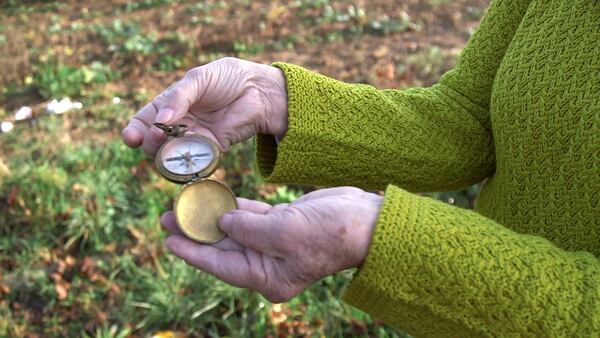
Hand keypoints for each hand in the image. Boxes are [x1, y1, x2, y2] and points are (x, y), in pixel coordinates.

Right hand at [122, 57, 287, 155]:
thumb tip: (161, 120)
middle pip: (154, 142)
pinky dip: (192, 159)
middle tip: (157, 136)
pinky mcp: (214, 148)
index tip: (131, 138)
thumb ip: (179, 98)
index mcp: (170, 104)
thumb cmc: (228, 77)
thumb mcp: (199, 80)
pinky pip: (198, 159)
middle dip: (151, 143)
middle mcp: (179, 123)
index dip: (134, 131)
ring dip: (168, 154)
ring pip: (173, 155)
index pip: (144, 121)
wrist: (259, 89)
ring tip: (172, 145)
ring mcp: (195, 137)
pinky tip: (192, 153)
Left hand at [161, 187, 382, 302]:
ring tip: (184, 204)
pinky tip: (215, 196)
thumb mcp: (283, 232)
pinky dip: (234, 206)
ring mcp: (274, 243)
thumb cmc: (328, 232)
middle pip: (223, 248)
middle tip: (168, 217)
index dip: (193, 252)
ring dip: (212, 216)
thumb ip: (247, 228)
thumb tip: (222, 221)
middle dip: (196, 231)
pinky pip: (250, 216)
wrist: (362, 219)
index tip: (169, 240)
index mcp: (267, 277)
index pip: (221, 266)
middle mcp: (267, 263)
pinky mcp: (281, 223)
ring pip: (234, 229)